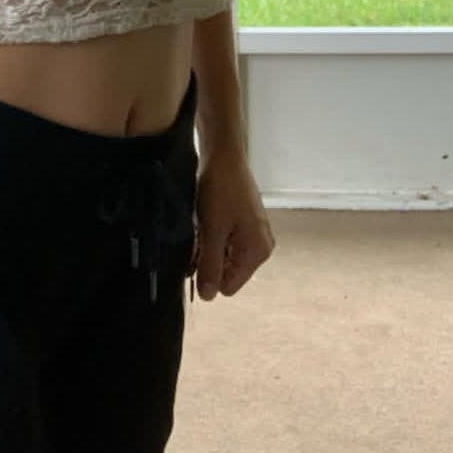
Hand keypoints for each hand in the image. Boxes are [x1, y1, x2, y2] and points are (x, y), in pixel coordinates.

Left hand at [194, 145, 274, 299]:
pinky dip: (210, 236)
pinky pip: (224, 241)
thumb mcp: (212, 230)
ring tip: (196, 227)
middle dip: (207, 260)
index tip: (192, 257)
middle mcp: (260, 246)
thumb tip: (209, 298)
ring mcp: (252, 234)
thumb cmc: (220, 190)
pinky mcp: (243, 222)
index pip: (229, 286)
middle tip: (193, 238)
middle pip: (227, 271)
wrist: (223, 154)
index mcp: (258, 251)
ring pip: (223, 255)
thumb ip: (210, 265)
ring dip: (206, 247)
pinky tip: (201, 221)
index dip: (208, 276)